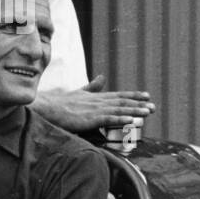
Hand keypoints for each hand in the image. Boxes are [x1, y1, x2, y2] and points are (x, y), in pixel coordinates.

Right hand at [33, 74, 154, 131]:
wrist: (45, 107)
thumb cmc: (60, 102)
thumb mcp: (79, 92)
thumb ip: (92, 86)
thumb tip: (102, 77)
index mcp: (96, 97)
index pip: (118, 95)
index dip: (133, 96)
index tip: (147, 96)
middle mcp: (97, 101)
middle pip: (122, 102)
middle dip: (139, 104)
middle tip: (154, 107)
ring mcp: (93, 109)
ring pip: (118, 109)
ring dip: (134, 111)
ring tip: (148, 112)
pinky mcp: (88, 119)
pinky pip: (107, 119)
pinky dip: (120, 119)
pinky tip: (131, 120)